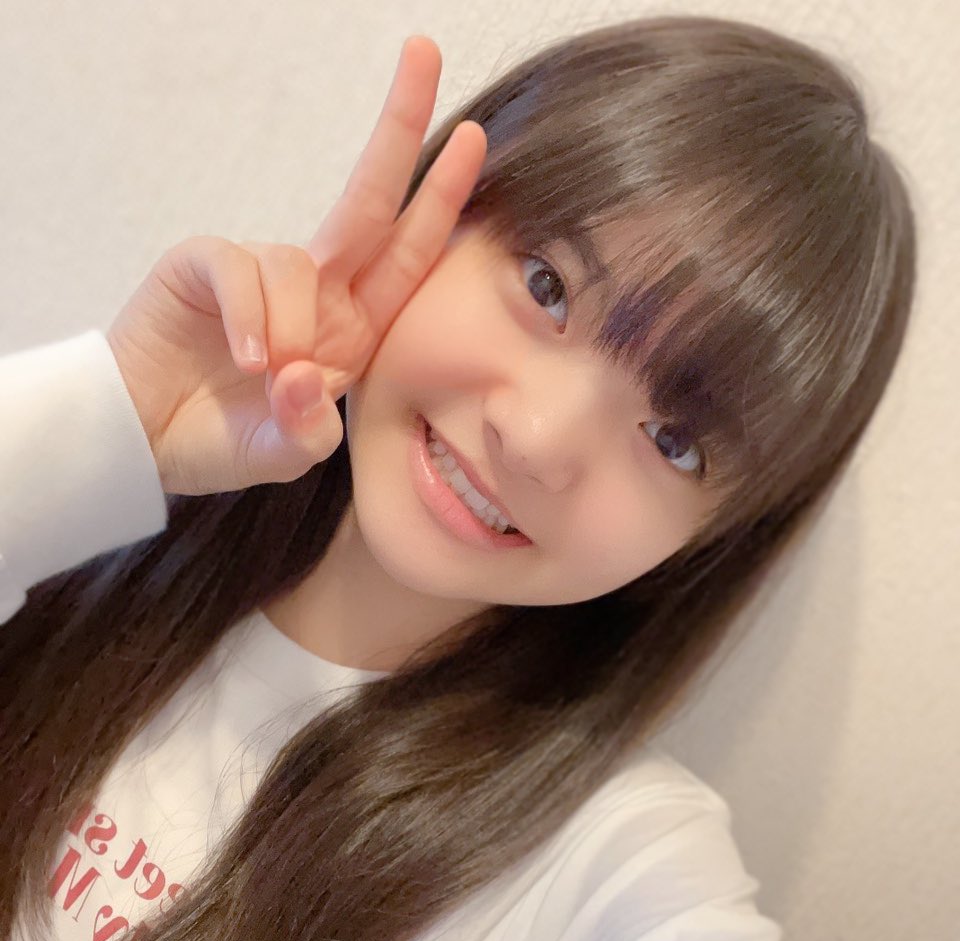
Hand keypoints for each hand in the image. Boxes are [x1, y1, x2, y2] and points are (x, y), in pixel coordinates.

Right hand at [105, 36, 486, 495]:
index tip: (474, 138)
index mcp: (353, 328)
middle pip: (368, 200)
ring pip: (299, 263)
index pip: (408, 255)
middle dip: (400, 128)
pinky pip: (241, 270)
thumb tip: (303, 372)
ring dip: (291, 324)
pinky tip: (247, 357)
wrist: (145, 443)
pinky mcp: (205, 265)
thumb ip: (309, 428)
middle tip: (425, 51)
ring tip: (265, 375)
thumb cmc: (222, 440)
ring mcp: (261, 273)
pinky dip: (249, 316)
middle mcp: (317, 291)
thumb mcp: (285, 452)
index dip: (441, 199)